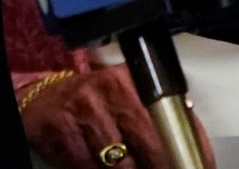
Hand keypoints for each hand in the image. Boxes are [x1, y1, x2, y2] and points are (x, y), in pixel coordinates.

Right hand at [22, 65, 208, 168]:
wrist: (41, 102)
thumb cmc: (92, 105)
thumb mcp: (125, 100)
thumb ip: (157, 118)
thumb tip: (198, 152)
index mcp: (131, 79)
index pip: (172, 120)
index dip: (187, 152)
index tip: (197, 168)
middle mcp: (108, 88)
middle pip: (151, 146)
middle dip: (160, 168)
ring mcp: (83, 108)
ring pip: (122, 165)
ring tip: (124, 166)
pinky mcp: (61, 129)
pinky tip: (99, 167)